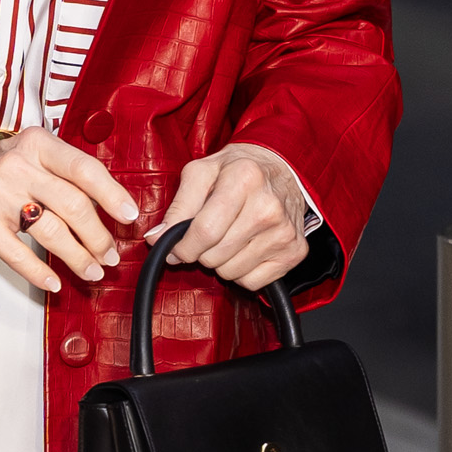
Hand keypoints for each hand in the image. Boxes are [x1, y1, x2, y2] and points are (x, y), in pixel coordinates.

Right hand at [0, 127, 138, 293]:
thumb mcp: (28, 155)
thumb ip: (64, 171)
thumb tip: (110, 202)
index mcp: (36, 144)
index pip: (84, 169)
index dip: (112, 195)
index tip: (129, 216)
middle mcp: (17, 166)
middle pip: (73, 205)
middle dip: (98, 236)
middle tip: (110, 253)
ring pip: (52, 232)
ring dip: (78, 258)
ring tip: (92, 270)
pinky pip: (19, 255)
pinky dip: (39, 273)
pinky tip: (55, 282)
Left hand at [151, 147, 307, 291]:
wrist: (282, 168)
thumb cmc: (238, 170)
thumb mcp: (201, 173)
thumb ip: (177, 206)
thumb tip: (156, 238)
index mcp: (244, 179)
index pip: (204, 231)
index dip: (183, 246)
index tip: (177, 246)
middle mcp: (269, 207)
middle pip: (215, 256)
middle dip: (201, 252)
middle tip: (209, 234)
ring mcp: (284, 232)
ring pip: (231, 272)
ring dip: (221, 261)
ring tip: (229, 237)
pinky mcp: (294, 252)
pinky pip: (252, 282)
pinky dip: (242, 271)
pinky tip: (246, 248)